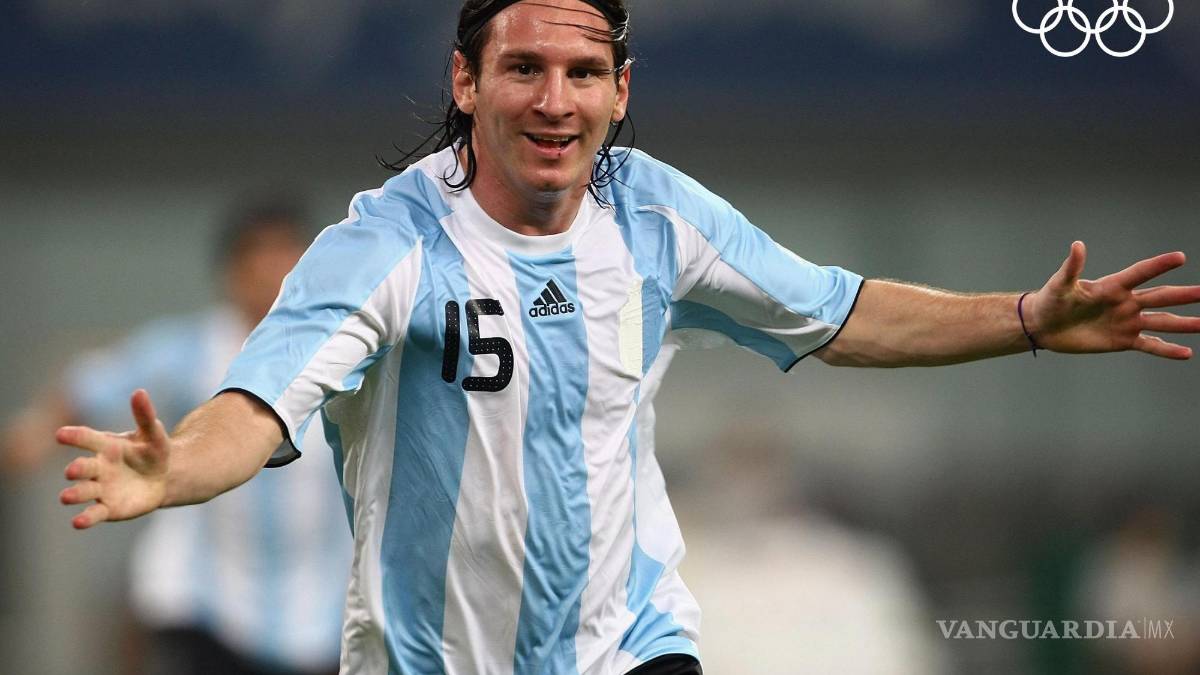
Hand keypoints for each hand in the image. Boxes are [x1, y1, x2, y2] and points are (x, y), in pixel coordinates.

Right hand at [57, 389, 170, 528]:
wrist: (164, 478)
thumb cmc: (153, 452)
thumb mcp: (153, 434)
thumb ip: (145, 415)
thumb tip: (139, 392)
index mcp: (105, 446)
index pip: (86, 438)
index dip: (74, 436)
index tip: (60, 434)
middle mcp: (97, 468)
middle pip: (81, 468)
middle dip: (76, 470)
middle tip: (73, 471)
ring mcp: (100, 489)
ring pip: (81, 492)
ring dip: (73, 494)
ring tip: (66, 496)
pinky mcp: (107, 509)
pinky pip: (93, 514)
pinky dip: (85, 518)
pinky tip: (77, 522)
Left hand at [1027, 242, 1199, 358]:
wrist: (1044, 326)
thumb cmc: (1051, 300)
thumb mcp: (1060, 284)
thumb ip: (1071, 268)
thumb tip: (1077, 245)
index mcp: (1112, 286)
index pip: (1141, 273)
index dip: (1159, 266)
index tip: (1180, 257)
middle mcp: (1126, 303)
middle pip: (1160, 297)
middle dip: (1184, 295)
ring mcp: (1127, 322)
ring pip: (1162, 322)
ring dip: (1184, 323)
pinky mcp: (1123, 340)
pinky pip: (1150, 345)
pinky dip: (1167, 350)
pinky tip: (1186, 353)